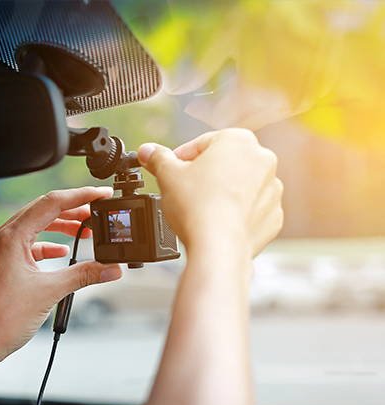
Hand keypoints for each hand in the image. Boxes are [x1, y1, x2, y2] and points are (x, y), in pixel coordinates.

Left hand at [0, 187, 122, 364]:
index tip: (101, 194)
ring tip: (84, 230)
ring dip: (61, 226)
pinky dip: (47, 244)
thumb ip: (84, 275)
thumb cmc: (2, 319)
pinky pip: (28, 243)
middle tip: (97, 212)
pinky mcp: (1, 262)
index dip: (80, 196)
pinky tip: (62, 252)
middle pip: (43, 210)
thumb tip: (111, 268)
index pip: (51, 203)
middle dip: (73, 209)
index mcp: (11, 236)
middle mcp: (2, 237)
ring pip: (35, 225)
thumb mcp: (50, 292)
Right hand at [138, 128, 282, 256]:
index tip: (170, 171)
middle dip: (204, 175)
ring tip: (200, 208)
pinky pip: (250, 209)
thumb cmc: (197, 207)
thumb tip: (148, 151)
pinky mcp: (273, 216)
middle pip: (224, 163)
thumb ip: (158, 158)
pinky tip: (216, 221)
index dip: (181, 158)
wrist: (218, 247)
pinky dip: (235, 213)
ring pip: (239, 186)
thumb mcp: (167, 175)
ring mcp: (272, 190)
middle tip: (184, 190)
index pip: (202, 144)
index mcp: (239, 140)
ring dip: (221, 193)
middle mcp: (263, 160)